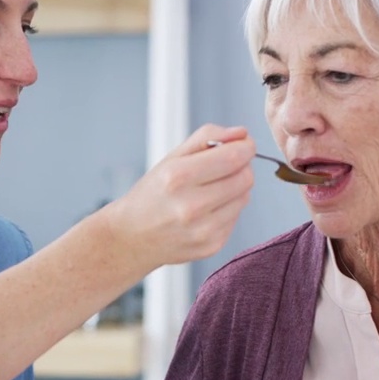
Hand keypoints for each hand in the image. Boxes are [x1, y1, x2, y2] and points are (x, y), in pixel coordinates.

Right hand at [105, 124, 254, 270]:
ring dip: (235, 189)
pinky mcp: (211, 246)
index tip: (245, 144)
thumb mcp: (171, 158)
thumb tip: (241, 134)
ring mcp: (202, 230)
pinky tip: (207, 211)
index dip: (246, 147)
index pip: (234, 157)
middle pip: (245, 178)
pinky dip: (228, 209)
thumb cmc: (153, 194)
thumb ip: (207, 138)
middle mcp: (191, 206)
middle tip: (225, 167)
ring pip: (245, 198)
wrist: (132, 238)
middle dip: (242, 167)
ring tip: (211, 191)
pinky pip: (236, 218)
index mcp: (177, 177)